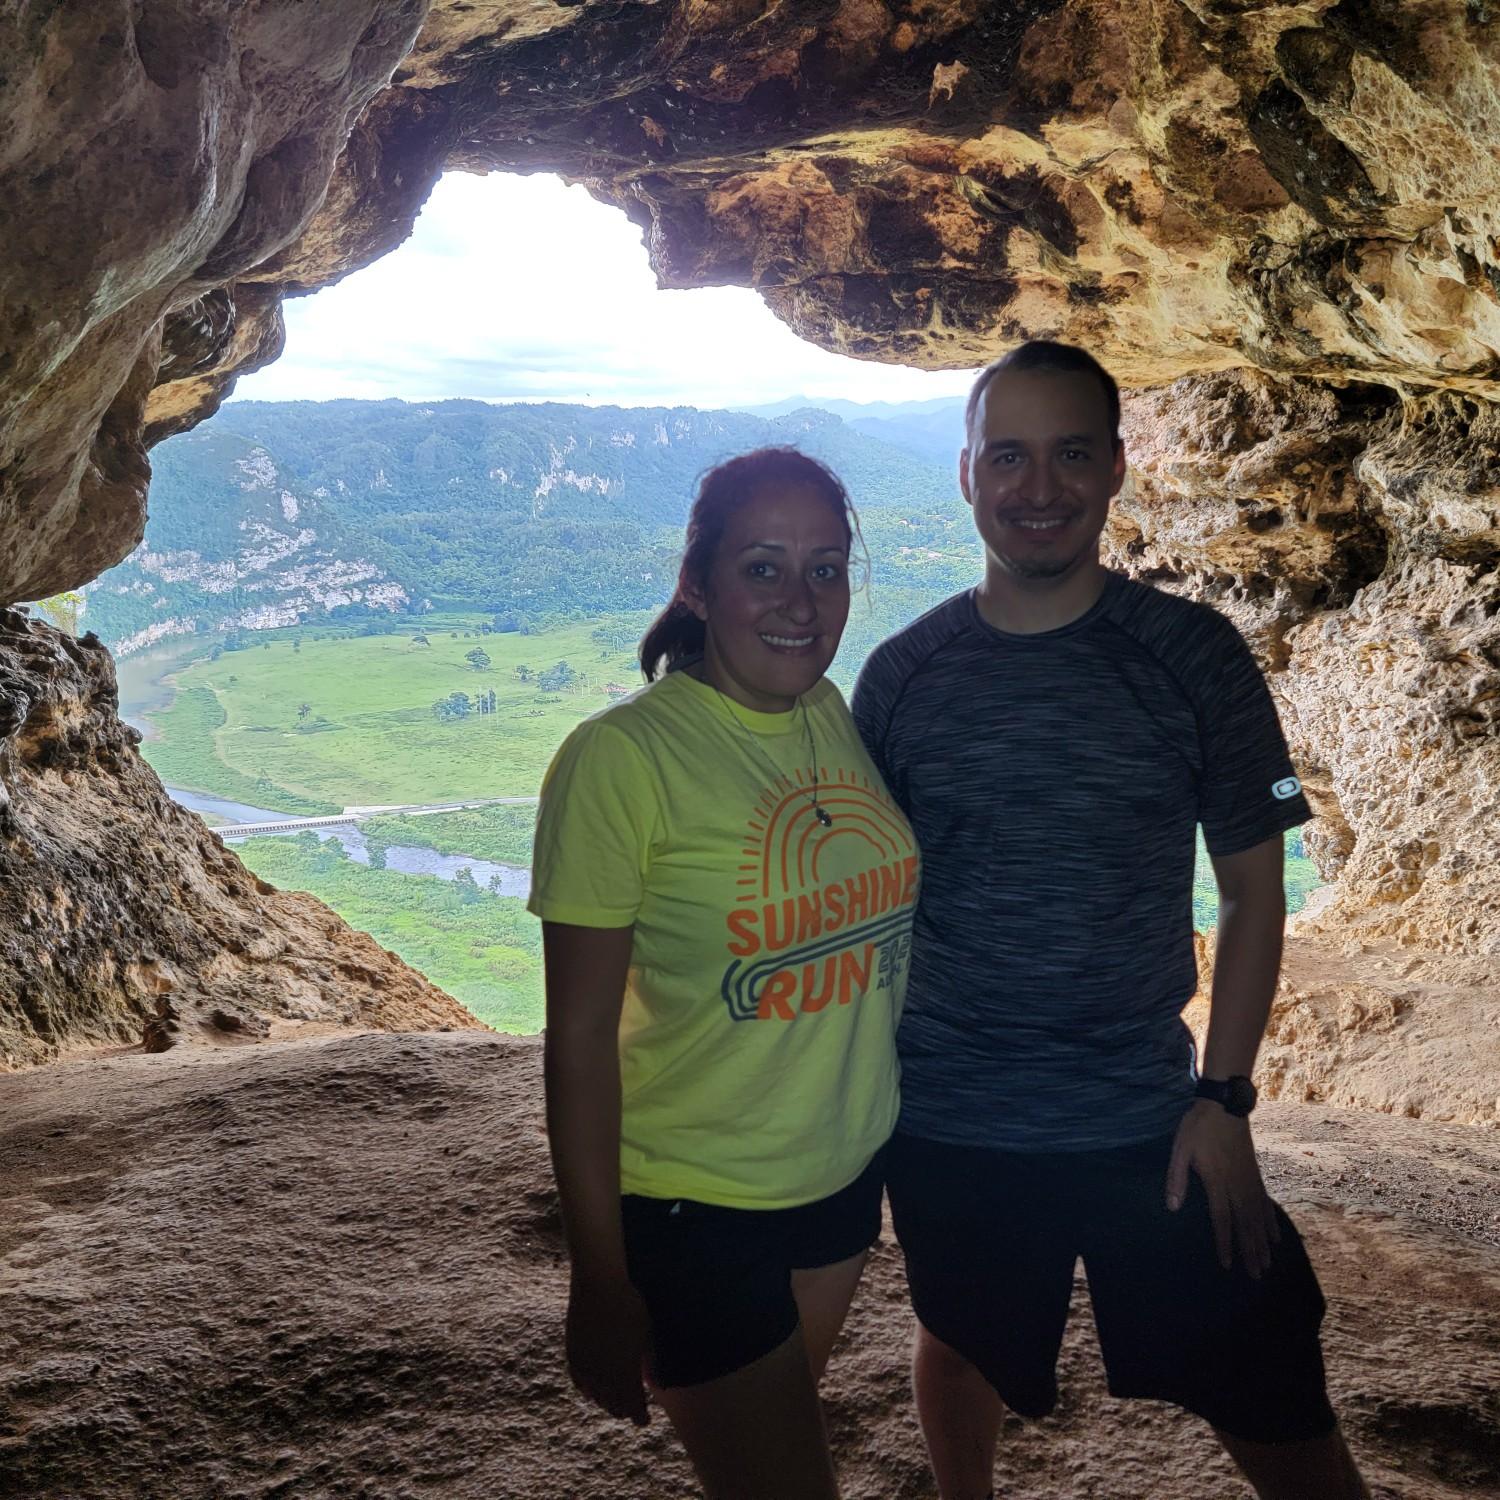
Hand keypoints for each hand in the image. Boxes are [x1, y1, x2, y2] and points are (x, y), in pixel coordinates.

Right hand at [565, 1270, 650, 1424]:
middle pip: (612, 1403)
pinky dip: (587, 1389)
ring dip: (605, 1401)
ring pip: (595, 1395)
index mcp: (624, 1370)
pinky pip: (579, 1381)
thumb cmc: (630, 1303)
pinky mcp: (572, 1352)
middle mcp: (603, 1373)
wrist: (598, 1281)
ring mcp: (585, 1363)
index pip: (632, 1404)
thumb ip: (651, 1361)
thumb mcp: (647, 1332)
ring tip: (613, 1403)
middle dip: (623, 1410)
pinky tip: (591, 1390)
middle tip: (630, 1412)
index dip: (638, 1416)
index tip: (644, 1422)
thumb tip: (657, 1384)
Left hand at [1165, 1100, 1280, 1277]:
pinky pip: (1265, 1204)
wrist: (1224, 1105)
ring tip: (1267, 1264)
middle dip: (1250, 1251)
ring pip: (1258, 1218)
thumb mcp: (1180, 1149)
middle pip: (1245, 1224)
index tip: (1228, 1264)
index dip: (1225, 1242)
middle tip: (1255, 1276)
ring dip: (1262, 1243)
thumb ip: (1176, 1178)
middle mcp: (1237, 1184)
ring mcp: (1249, 1180)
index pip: (1222, 1218)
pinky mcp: (1256, 1174)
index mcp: (1217, 1180)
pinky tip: (1275, 1237)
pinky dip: (1270, 1222)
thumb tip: (1171, 1207)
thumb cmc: (1198, 1127)